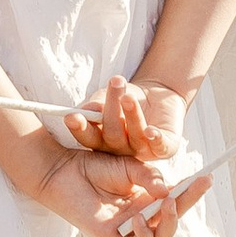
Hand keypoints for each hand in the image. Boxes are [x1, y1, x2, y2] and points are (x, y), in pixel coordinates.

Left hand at [33, 144, 190, 236]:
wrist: (65, 169)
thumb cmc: (94, 166)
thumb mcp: (130, 166)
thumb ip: (150, 178)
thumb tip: (167, 191)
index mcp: (148, 199)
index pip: (176, 199)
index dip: (192, 191)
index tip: (207, 177)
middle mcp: (141, 216)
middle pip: (172, 221)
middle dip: (186, 206)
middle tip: (190, 188)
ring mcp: (127, 230)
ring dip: (167, 223)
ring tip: (166, 203)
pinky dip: (142, 236)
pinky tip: (138, 218)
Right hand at [72, 73, 189, 165]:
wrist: (156, 95)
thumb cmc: (125, 98)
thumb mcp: (106, 98)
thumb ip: (96, 105)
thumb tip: (88, 110)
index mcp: (101, 141)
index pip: (88, 137)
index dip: (79, 128)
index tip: (71, 117)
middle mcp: (120, 150)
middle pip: (112, 135)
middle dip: (111, 111)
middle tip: (114, 85)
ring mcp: (142, 151)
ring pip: (135, 137)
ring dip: (132, 117)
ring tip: (128, 97)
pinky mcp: (165, 148)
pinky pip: (159, 146)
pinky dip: (155, 138)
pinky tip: (151, 131)